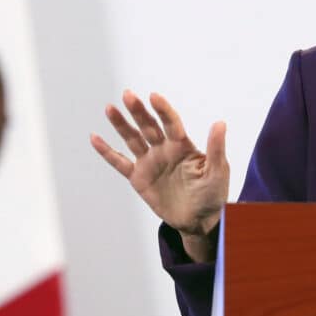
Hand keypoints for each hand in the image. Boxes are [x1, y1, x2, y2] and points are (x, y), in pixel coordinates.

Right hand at [90, 90, 228, 237]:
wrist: (199, 220)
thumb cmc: (213, 193)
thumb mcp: (217, 171)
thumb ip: (216, 148)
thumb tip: (220, 123)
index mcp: (183, 145)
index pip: (171, 123)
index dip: (163, 110)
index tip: (154, 96)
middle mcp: (164, 149)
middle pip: (149, 126)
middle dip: (139, 111)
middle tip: (128, 95)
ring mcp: (150, 162)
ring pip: (132, 139)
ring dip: (121, 124)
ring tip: (110, 109)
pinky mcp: (139, 178)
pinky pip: (120, 162)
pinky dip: (107, 152)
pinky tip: (95, 138)